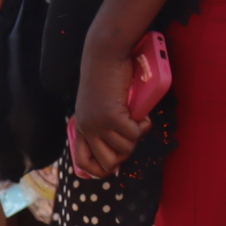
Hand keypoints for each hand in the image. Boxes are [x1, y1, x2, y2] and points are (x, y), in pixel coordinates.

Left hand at [71, 46, 147, 178]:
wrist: (105, 56)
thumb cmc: (105, 74)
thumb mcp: (98, 102)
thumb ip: (102, 119)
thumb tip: (119, 136)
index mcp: (82, 127)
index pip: (82, 162)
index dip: (99, 170)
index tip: (114, 165)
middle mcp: (87, 129)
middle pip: (107, 163)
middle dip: (125, 156)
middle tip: (133, 138)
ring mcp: (98, 124)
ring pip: (124, 149)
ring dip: (136, 138)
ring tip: (140, 122)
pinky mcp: (112, 116)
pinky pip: (133, 133)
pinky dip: (143, 127)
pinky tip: (144, 117)